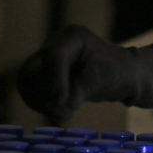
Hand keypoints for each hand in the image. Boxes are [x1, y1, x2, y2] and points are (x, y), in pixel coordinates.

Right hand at [16, 25, 152, 123]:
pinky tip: (59, 114)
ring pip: (27, 82)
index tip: (63, 104)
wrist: (125, 75)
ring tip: (61, 115)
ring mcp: (48, 60)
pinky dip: (41, 104)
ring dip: (40, 102)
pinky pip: (32, 91)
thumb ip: (79, 89)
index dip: (55, 82)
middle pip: (32, 68)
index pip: (55, 57)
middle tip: (58, 111)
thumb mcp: (101, 78)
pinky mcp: (46, 75)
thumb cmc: (118, 72)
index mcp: (72, 37)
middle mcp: (55, 44)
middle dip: (43, 93)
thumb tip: (60, 106)